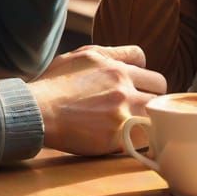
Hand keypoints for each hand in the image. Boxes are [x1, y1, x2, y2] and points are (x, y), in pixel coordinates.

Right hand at [28, 44, 166, 155]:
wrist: (37, 112)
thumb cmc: (52, 85)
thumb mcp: (78, 56)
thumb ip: (108, 54)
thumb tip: (131, 57)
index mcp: (112, 63)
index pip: (143, 59)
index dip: (140, 72)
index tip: (135, 83)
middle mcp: (121, 82)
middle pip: (159, 85)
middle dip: (152, 94)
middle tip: (140, 106)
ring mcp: (122, 108)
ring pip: (158, 111)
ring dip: (152, 117)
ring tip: (141, 124)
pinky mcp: (118, 134)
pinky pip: (148, 137)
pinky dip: (145, 139)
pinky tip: (134, 140)